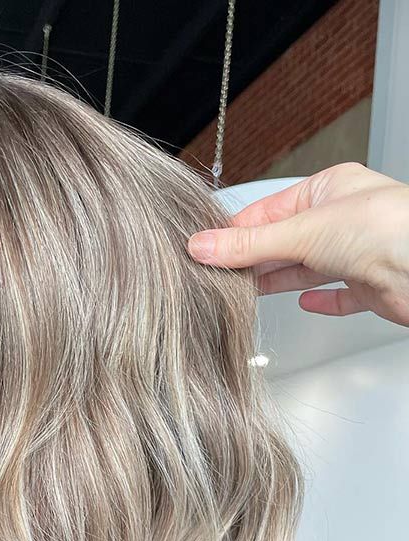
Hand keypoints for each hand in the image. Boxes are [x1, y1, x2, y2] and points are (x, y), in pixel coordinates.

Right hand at [186, 161, 408, 327]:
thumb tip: (204, 245)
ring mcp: (356, 253)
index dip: (236, 231)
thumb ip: (248, 245)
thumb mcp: (301, 232)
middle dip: (253, 259)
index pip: (269, 211)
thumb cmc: (385, 229)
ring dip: (277, 280)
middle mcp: (343, 218)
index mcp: (328, 189)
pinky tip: (304, 302)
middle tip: (217, 274)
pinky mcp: (369, 286)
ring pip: (306, 268)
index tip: (206, 249)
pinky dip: (319, 300)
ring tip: (243, 291)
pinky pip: (338, 294)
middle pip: (284, 241)